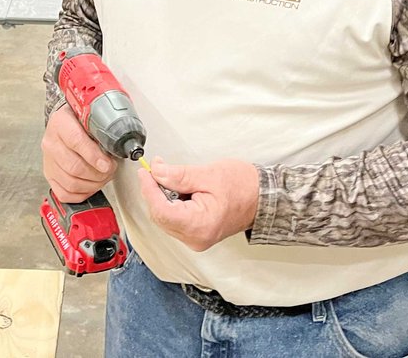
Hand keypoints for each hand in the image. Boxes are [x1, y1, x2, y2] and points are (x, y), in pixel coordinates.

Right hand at [41, 104, 116, 202]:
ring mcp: (48, 162)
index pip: (75, 141)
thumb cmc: (79, 120)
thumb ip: (100, 128)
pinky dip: (82, 194)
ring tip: (104, 177)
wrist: (63, 123)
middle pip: (74, 167)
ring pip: (71, 183)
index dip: (94, 156)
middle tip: (111, 169)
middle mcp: (51, 143)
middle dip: (98, 173)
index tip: (108, 164)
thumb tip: (117, 147)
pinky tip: (92, 186)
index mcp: (60, 122)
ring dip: (93, 185)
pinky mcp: (49, 176)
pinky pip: (64, 194)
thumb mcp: (89, 115)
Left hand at [137, 159, 259, 251]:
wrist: (263, 198)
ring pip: (165, 218)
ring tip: (169, 176)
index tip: (145, 172)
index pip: (161, 211)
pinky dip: (171, 203)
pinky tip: (177, 189)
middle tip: (156, 168)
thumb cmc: (244, 187)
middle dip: (155, 190)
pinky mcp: (196, 235)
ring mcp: (196, 239)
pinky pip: (174, 220)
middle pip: (160, 216)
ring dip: (162, 196)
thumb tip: (156, 172)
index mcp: (200, 225)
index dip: (149, 189)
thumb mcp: (208, 174)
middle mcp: (195, 238)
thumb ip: (179, 175)